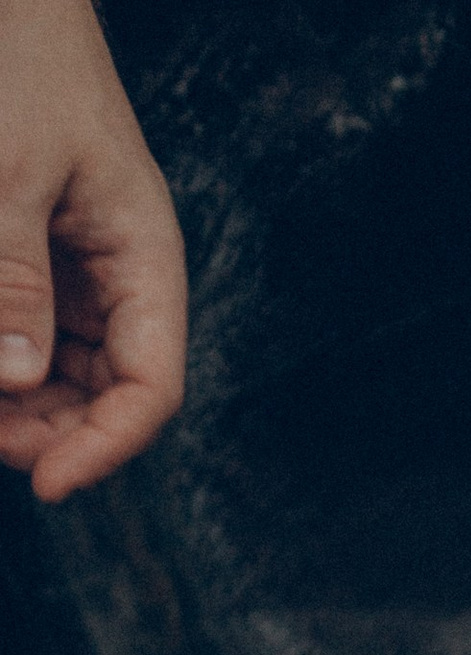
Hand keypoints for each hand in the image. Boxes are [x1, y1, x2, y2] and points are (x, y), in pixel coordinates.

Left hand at [0, 0, 185, 500]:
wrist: (10, 1)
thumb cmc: (20, 61)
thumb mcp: (11, 172)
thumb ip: (14, 278)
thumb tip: (16, 379)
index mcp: (144, 259)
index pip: (151, 387)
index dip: (106, 446)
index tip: (48, 485)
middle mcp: (119, 278)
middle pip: (106, 397)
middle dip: (51, 432)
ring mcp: (76, 273)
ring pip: (63, 377)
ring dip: (21, 407)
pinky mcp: (33, 262)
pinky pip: (26, 337)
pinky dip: (4, 362)